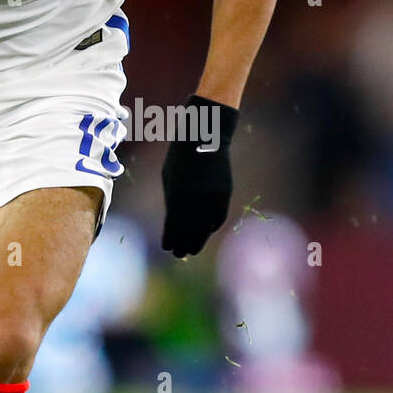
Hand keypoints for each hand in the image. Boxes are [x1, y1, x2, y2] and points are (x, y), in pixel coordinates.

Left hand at [161, 94, 238, 256]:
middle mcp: (197, 201)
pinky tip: (206, 233)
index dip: (170, 240)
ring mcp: (213, 198)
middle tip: (179, 254)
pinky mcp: (225, 194)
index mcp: (179, 196)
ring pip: (206, 228)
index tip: (166, 247)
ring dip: (198, 241)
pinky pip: (218, 217)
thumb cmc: (180, 158)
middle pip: (190, 232)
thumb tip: (173, 225)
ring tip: (192, 250)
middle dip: (184, 245)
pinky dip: (211, 227)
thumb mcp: (169, 178)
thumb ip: (172, 202)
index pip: (174, 227)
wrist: (205, 138)